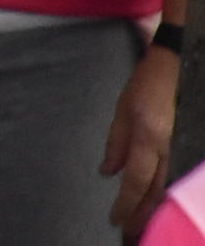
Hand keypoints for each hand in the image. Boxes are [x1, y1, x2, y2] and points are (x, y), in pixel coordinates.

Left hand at [103, 39, 176, 232]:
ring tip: (142, 224)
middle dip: (143, 214)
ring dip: (155, 208)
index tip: (115, 219)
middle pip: (157, 191)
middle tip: (130, 233)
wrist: (176, 66)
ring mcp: (182, 147)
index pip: (136, 180)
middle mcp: (169, 147)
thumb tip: (108, 173)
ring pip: (170, 187)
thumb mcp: (122, 110)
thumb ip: (116, 143)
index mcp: (149, 136)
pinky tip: (159, 204)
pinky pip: (176, 176)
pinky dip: (166, 194)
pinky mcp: (187, 145)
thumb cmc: (145, 85)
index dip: (126, 204)